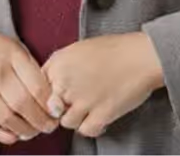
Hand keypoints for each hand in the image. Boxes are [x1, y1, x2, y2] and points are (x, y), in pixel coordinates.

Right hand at [0, 24, 61, 144]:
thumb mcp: (16, 48)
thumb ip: (31, 70)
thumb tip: (48, 97)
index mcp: (12, 56)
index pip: (37, 87)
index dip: (50, 104)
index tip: (57, 111)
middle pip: (24, 105)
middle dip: (40, 121)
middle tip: (49, 125)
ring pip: (7, 119)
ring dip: (25, 130)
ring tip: (34, 131)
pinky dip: (5, 134)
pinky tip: (15, 133)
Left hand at [40, 32, 163, 138]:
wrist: (142, 56)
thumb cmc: (115, 49)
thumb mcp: (80, 48)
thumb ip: (61, 67)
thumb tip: (50, 86)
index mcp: (59, 62)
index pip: (38, 88)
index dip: (48, 95)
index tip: (57, 97)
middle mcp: (66, 82)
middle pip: (51, 108)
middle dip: (62, 106)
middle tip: (78, 100)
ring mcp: (82, 100)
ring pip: (66, 122)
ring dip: (78, 117)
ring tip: (91, 105)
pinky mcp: (99, 115)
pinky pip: (85, 131)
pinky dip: (92, 125)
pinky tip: (100, 114)